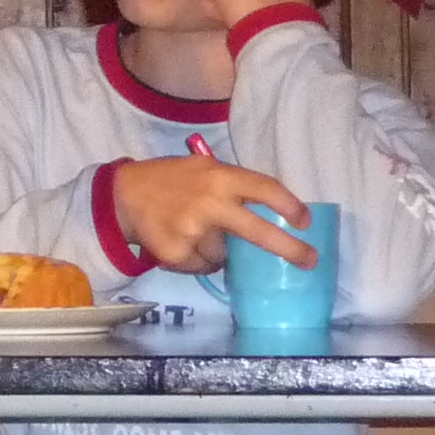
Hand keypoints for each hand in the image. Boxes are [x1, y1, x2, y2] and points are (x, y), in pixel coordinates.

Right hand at [112, 154, 316, 273]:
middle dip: (289, 248)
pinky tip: (181, 241)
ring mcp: (193, 231)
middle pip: (258, 232)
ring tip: (195, 232)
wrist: (124, 195)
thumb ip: (232, 185)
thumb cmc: (171, 179)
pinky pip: (203, 266)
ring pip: (225, 255)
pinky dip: (198, 259)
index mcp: (219, 177)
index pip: (264, 188)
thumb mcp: (204, 169)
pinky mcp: (177, 254)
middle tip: (310, 260)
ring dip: (219, 250)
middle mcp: (209, 204)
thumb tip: (270, 213)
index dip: (289, 205)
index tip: (306, 221)